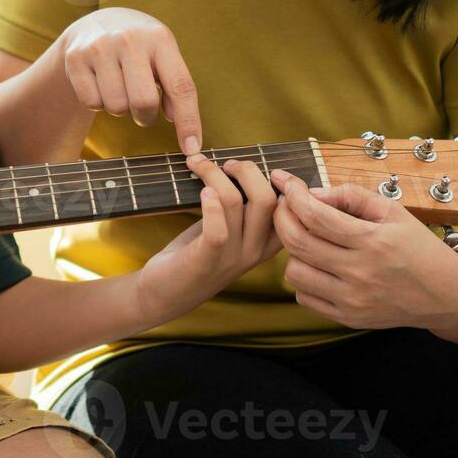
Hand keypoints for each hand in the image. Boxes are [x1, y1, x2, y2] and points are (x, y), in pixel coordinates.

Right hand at [59, 8, 201, 154]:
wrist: (97, 23)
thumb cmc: (140, 48)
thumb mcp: (163, 57)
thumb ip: (176, 87)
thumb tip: (179, 123)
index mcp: (160, 38)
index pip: (180, 87)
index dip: (188, 121)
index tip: (192, 148)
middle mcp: (129, 39)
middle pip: (143, 102)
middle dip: (145, 117)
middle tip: (143, 111)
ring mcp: (99, 47)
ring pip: (116, 106)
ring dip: (120, 109)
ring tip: (120, 89)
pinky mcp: (75, 58)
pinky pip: (91, 102)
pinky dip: (98, 103)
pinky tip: (100, 84)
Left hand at [135, 155, 281, 323]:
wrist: (164, 294)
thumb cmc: (197, 252)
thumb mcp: (229, 230)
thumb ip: (243, 207)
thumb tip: (244, 164)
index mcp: (267, 243)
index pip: (292, 209)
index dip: (283, 180)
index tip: (260, 164)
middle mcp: (255, 251)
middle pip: (268, 199)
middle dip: (247, 170)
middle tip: (225, 164)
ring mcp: (231, 258)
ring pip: (236, 202)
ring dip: (213, 173)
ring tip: (197, 164)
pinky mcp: (206, 261)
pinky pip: (218, 229)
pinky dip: (210, 203)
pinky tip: (200, 190)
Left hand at [270, 170, 457, 330]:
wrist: (447, 295)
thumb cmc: (419, 248)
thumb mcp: (394, 211)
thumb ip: (352, 195)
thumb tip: (313, 193)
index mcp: (373, 241)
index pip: (315, 216)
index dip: (292, 194)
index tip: (283, 180)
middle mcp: (361, 273)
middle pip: (297, 242)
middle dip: (281, 216)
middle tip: (285, 204)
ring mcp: (353, 300)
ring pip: (294, 272)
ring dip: (292, 251)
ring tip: (307, 239)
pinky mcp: (349, 319)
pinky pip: (304, 297)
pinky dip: (303, 279)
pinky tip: (318, 266)